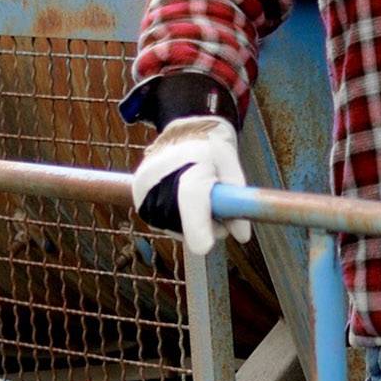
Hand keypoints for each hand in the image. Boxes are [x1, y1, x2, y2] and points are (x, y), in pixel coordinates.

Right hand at [130, 116, 252, 255]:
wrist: (182, 132)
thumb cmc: (211, 149)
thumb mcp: (232, 167)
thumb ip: (237, 200)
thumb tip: (242, 237)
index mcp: (191, 159)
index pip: (191, 196)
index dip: (198, 224)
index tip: (205, 247)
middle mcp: (160, 173)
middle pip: (182, 218)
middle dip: (205, 226)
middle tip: (222, 218)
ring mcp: (145, 187)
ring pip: (170, 225)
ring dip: (191, 226)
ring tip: (203, 205)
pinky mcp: (139, 198)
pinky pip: (161, 222)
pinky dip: (178, 222)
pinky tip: (186, 205)